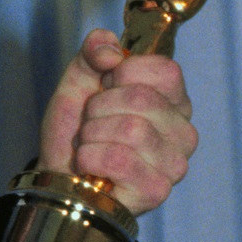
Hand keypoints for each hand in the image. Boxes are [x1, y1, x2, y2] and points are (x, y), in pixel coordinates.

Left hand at [35, 28, 197, 216]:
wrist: (57, 172)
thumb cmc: (76, 128)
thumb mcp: (79, 79)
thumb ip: (94, 51)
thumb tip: (111, 50)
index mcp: (174, 101)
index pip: (165, 70)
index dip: (121, 74)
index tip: (105, 88)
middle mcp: (184, 132)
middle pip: (141, 98)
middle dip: (98, 107)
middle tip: (92, 123)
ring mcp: (174, 164)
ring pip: (131, 129)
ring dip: (92, 134)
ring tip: (91, 145)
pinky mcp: (156, 191)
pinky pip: (119, 160)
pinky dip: (90, 158)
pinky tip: (91, 167)